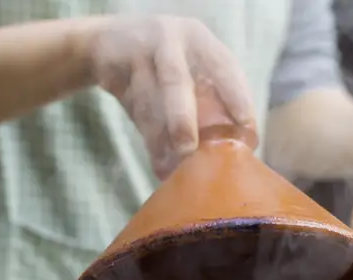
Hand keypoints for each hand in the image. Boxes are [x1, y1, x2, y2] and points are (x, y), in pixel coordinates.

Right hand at [90, 15, 255, 178]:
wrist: (107, 42)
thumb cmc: (163, 65)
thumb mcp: (188, 69)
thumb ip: (209, 98)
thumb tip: (241, 145)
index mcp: (198, 39)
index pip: (222, 65)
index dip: (236, 95)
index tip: (245, 125)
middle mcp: (171, 40)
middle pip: (175, 80)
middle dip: (182, 117)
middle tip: (188, 148)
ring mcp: (138, 52)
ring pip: (148, 100)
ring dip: (161, 137)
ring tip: (173, 167)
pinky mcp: (115, 67)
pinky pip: (132, 108)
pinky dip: (149, 139)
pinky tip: (159, 162)